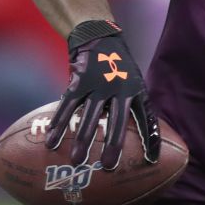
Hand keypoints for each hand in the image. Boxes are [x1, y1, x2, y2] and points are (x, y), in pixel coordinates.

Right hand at [46, 19, 159, 168]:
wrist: (99, 38)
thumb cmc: (118, 67)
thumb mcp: (133, 82)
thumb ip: (134, 106)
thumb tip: (140, 136)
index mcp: (136, 91)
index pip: (147, 118)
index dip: (150, 139)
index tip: (152, 160)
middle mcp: (119, 88)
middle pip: (116, 120)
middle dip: (112, 144)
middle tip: (106, 166)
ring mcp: (98, 84)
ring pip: (88, 116)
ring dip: (82, 140)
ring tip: (77, 161)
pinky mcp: (79, 80)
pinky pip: (68, 105)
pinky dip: (59, 124)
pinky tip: (52, 141)